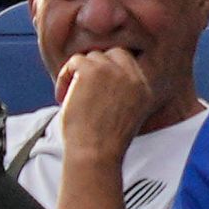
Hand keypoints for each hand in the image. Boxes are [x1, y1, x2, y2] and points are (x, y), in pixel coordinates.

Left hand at [52, 45, 157, 161]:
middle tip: (82, 90)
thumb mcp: (124, 117)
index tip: (95, 89)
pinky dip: (65, 77)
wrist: (95, 154)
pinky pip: (75, 61)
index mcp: (144, 89)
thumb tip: (99, 79)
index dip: (109, 72)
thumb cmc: (103, 145)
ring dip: (78, 75)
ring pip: (91, 58)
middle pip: (112, 55)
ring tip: (71, 98)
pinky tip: (64, 97)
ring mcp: (113, 71)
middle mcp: (133, 77)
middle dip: (96, 69)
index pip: (129, 63)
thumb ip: (120, 94)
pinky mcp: (92, 70)